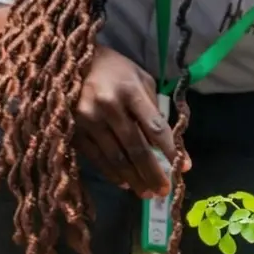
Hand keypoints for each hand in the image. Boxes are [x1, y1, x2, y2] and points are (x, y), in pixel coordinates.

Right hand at [74, 45, 186, 197]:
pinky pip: (96, 158)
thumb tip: (166, 143)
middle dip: (152, 172)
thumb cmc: (114, 70)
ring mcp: (88, 120)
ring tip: (146, 193)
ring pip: (116, 158)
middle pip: (136, 148)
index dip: (170, 151)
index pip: (155, 127)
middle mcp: (109, 106)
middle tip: (164, 191)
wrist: (71, 61)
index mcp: (130, 91)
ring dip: (133, 179)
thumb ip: (153, 108)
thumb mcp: (140, 78)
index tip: (183, 168)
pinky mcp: (73, 130)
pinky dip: (111, 173)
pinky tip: (124, 182)